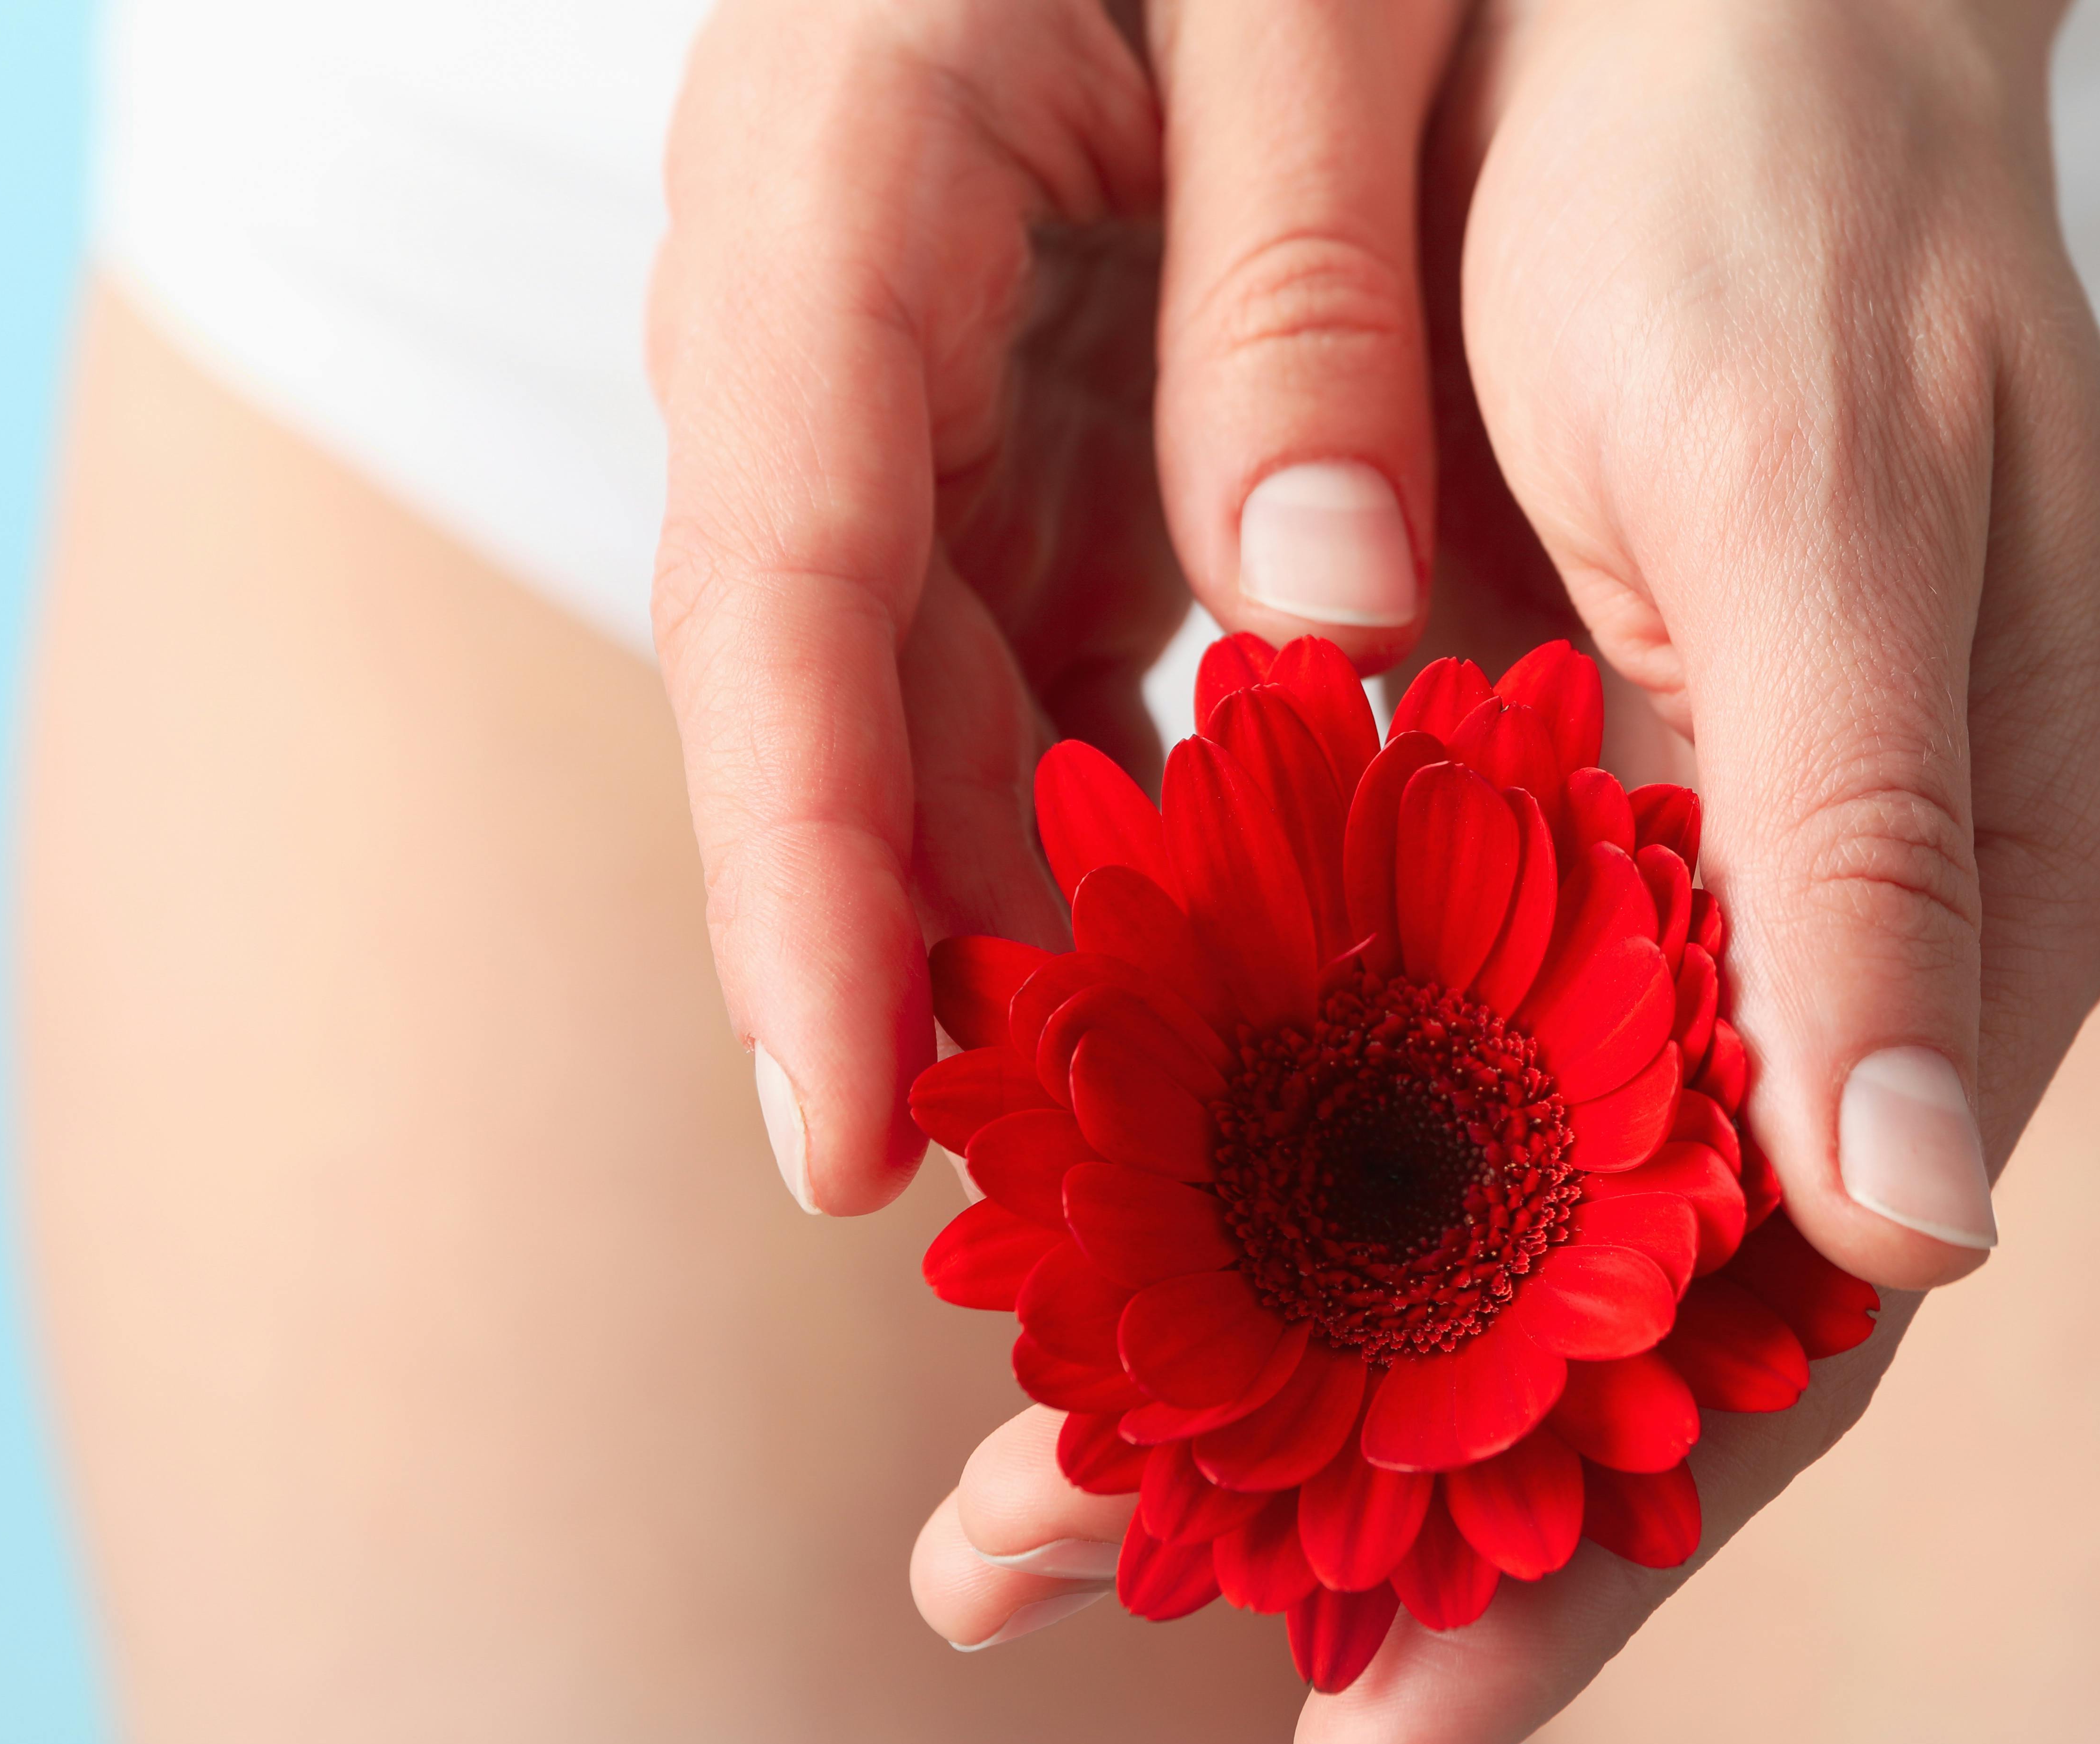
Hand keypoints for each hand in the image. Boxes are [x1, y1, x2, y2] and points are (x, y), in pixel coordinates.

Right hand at [647, 0, 1469, 1213]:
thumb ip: (1298, 272)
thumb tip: (1318, 602)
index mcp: (844, 166)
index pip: (781, 566)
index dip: (800, 867)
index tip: (842, 1123)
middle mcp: (825, 303)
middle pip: (825, 682)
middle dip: (899, 956)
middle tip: (1033, 1222)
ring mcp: (906, 378)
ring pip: (917, 700)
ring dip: (1011, 921)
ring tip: (1141, 1150)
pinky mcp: (1006, 428)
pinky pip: (1015, 658)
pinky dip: (1100, 815)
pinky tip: (1215, 964)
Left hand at [911, 1, 2099, 1743]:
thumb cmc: (1803, 205)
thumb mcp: (1827, 499)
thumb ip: (1876, 859)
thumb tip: (1914, 1227)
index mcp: (1961, 921)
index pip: (1785, 1331)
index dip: (1589, 1550)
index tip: (1376, 1725)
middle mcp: (1832, 954)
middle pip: (1612, 1323)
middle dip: (1378, 1509)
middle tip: (1061, 1597)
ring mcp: (1693, 896)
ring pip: (1494, 1213)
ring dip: (1280, 1361)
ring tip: (1036, 1506)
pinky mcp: (1563, 811)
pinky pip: (1419, 1049)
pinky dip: (1262, 1166)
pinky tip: (1104, 1252)